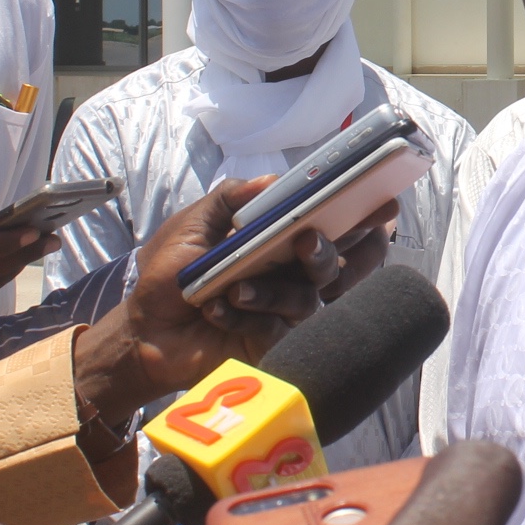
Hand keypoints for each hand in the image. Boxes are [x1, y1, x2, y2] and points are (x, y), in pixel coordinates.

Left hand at [70, 180, 393, 430]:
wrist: (142, 329)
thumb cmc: (169, 274)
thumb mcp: (192, 226)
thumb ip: (231, 199)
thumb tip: (274, 180)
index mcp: (277, 242)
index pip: (330, 228)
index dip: (363, 219)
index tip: (382, 206)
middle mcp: (288, 275)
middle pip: (336, 266)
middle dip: (328, 252)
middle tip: (306, 244)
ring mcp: (281, 311)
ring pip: (307, 297)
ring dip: (272, 289)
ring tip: (234, 288)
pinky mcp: (270, 344)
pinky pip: (276, 328)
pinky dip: (244, 315)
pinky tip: (215, 308)